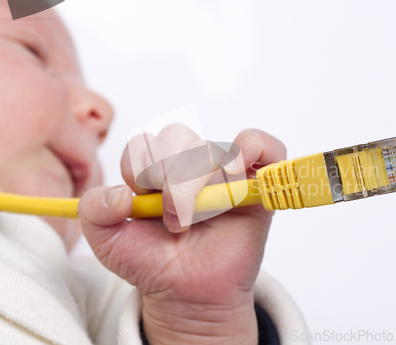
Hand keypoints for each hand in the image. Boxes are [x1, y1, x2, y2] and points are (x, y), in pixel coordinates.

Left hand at [78, 125, 285, 344]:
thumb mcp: (109, 242)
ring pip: (213, 150)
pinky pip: (265, 147)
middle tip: (173, 218)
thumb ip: (95, 212)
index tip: (139, 196)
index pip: (144, 143)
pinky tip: (238, 169)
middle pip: (179, 139)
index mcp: (154, 170)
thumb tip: (120, 192)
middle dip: (171, 178)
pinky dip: (255, 148)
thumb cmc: (154, 263)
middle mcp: (189, 165)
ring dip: (201, 182)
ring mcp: (223, 173)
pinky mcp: (255, 184)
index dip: (138, 165)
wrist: (188, 293)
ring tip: (197, 218)